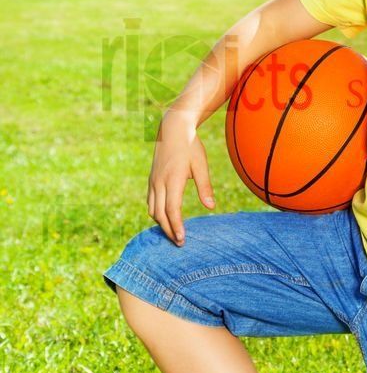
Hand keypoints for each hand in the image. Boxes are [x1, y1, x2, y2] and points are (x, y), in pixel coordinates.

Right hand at [147, 107, 215, 245]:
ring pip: (152, 210)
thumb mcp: (200, 164)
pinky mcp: (151, 180)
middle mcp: (159, 183)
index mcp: (172, 180)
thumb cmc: (190, 146)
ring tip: (173, 233)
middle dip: (169, 231)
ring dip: (161, 224)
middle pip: (160, 215)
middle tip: (179, 243)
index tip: (182, 240)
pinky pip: (150, 202)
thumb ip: (205, 186)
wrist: (172, 129)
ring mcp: (153, 181)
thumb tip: (211, 207)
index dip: (176, 227)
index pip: (172, 210)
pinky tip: (166, 218)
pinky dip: (156, 213)